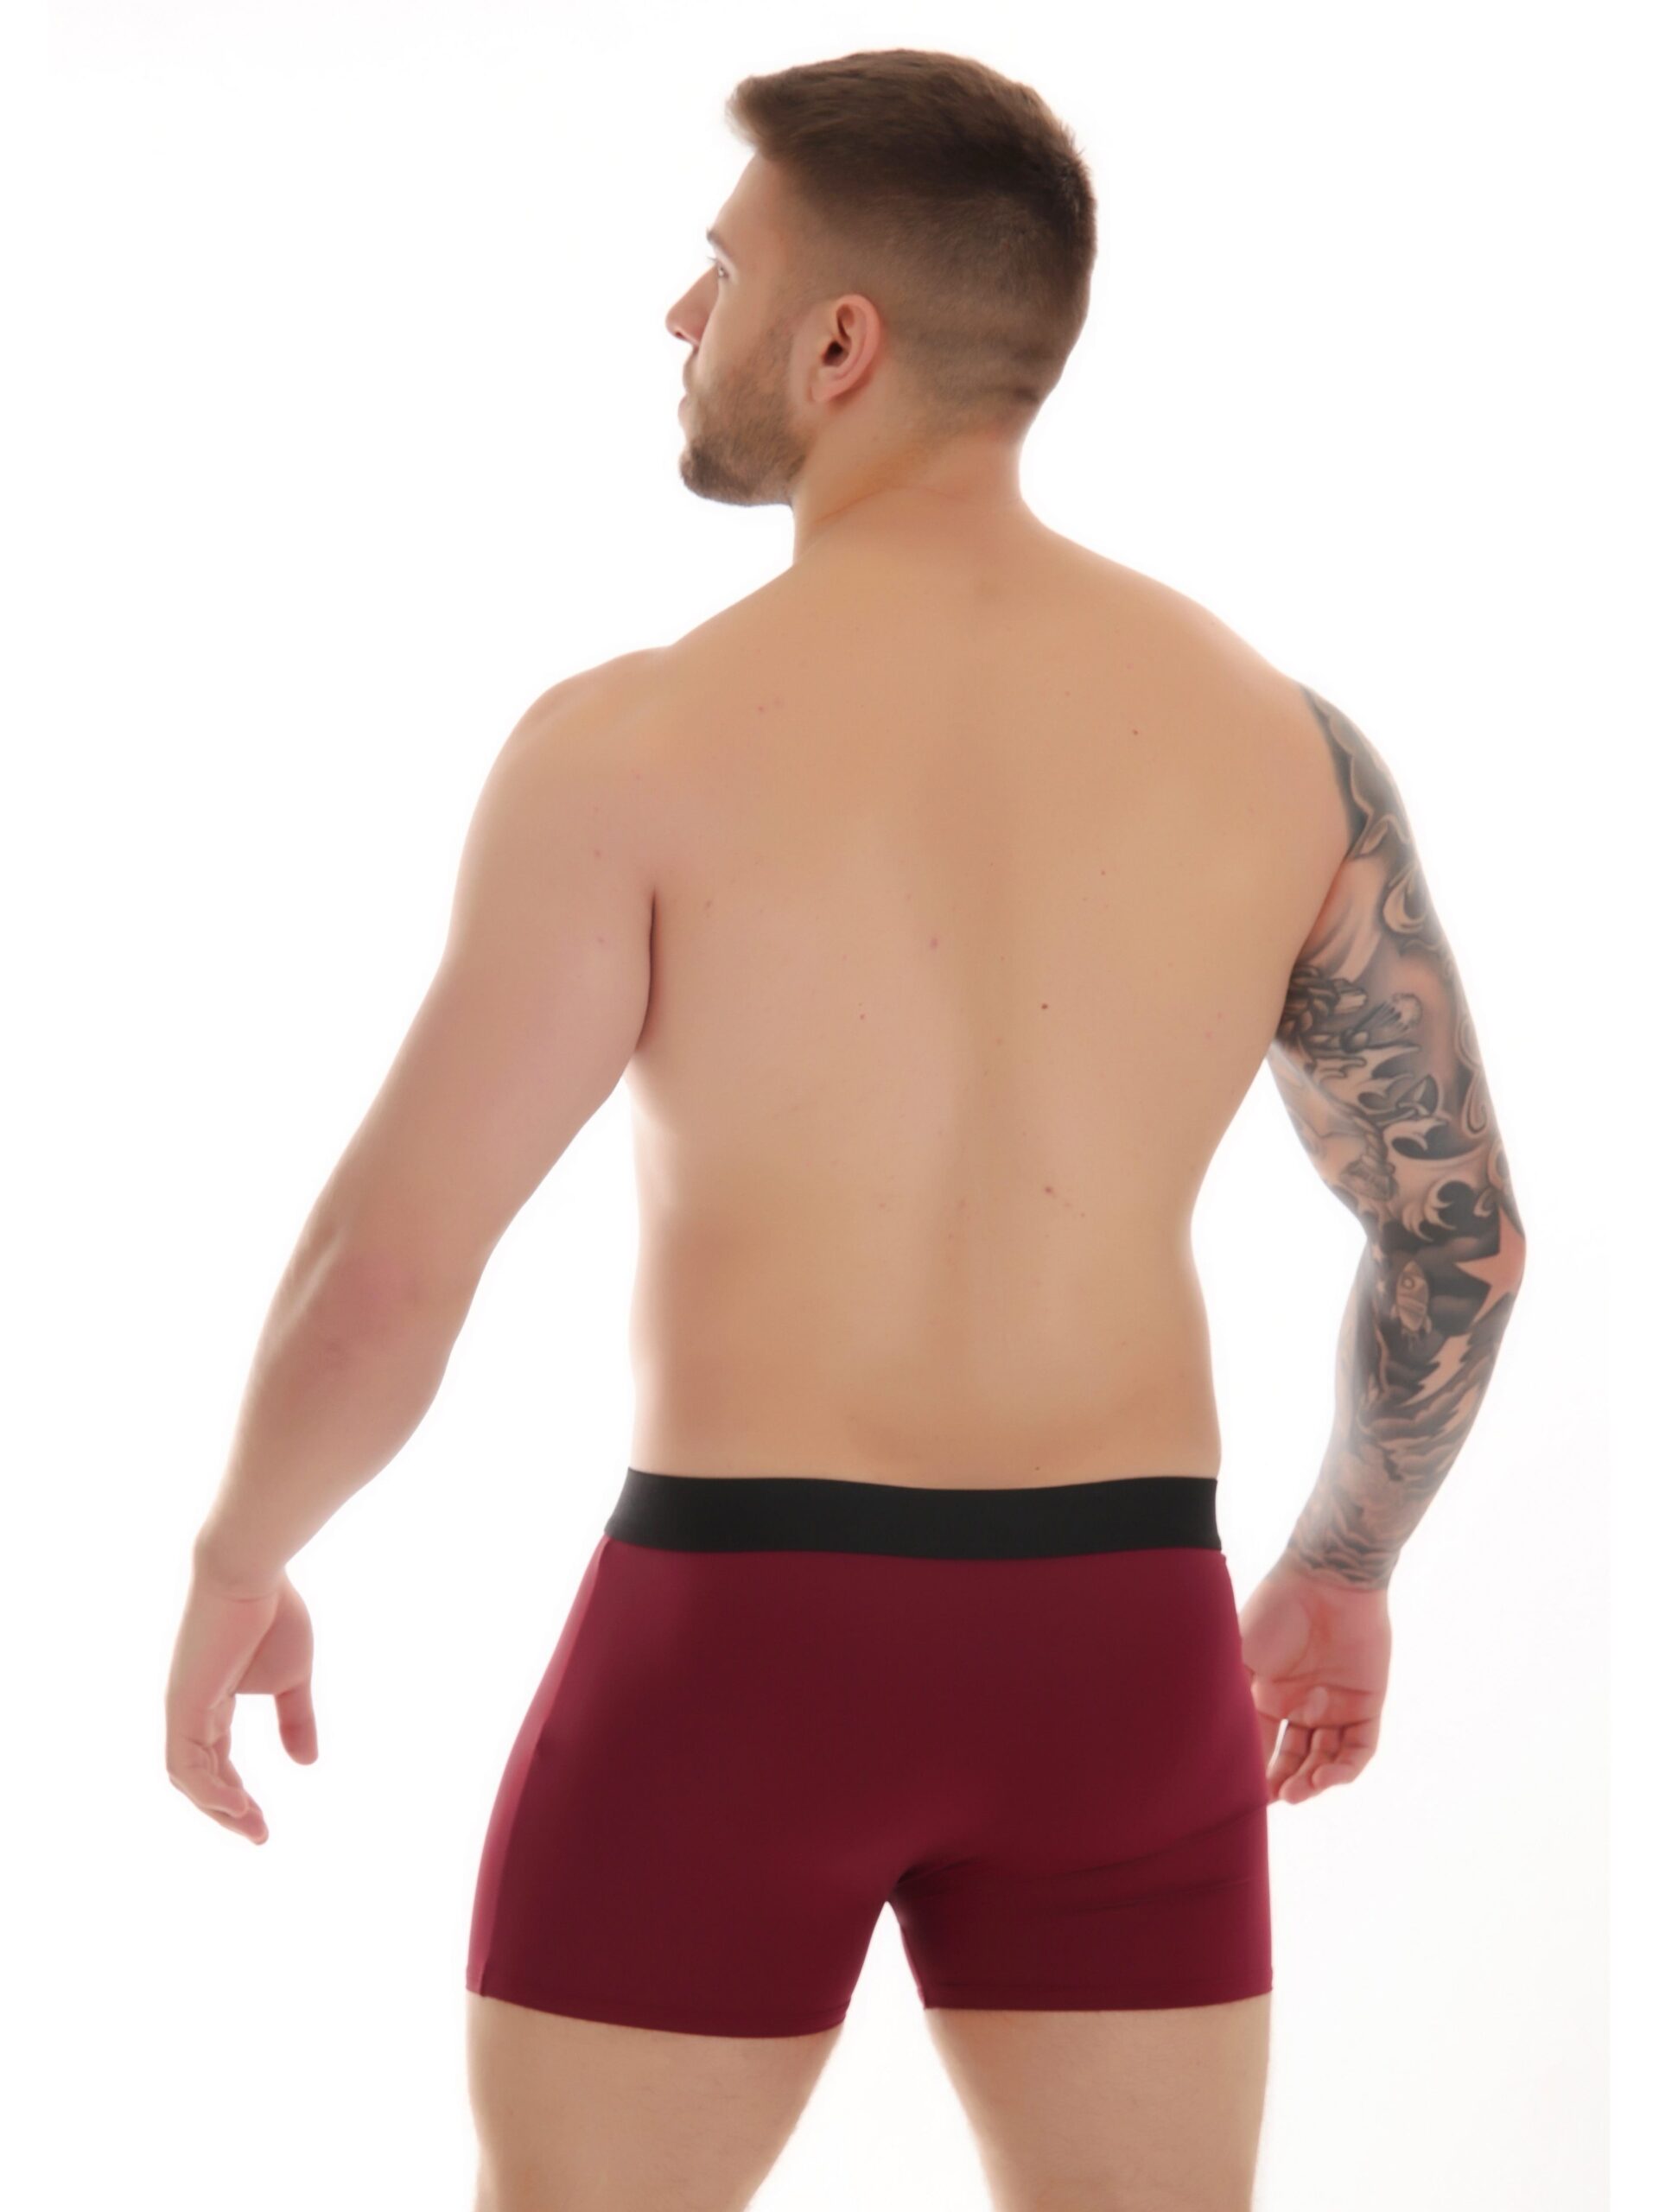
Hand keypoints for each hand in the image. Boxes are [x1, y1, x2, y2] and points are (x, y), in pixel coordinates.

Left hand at [164, 1559, 317, 1842]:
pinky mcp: (183, 1703)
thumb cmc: (272, 1613)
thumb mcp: (291, 1678)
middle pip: (198, 1778)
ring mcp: (182, 1708)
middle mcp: (188, 1711)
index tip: (265, 1824)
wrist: (249, 1571)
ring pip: (188, 1777)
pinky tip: (236, 1803)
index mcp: (209, 1704)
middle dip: (227, 1812)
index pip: (215, 1762)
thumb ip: (295, 1720)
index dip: (237, 1796)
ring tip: (252, 1827)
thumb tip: (306, 1764)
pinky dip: (208, 1789)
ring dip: (218, 1808)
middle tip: (260, 1836)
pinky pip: (186, 1762)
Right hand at [1237, 1554, 1389, 1802]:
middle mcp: (1300, 1705)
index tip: (1242, 1794)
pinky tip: (1325, 1776)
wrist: (1326, 1579)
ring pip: (1327, 1759)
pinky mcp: (1367, 1703)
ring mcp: (1335, 1705)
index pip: (1260, 1744)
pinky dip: (1344, 1768)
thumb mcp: (1240, 1656)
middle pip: (1294, 1759)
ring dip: (1313, 1781)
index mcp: (1267, 1694)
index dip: (1254, 1772)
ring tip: (1300, 1791)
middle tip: (1276, 1799)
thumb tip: (1207, 1742)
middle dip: (1285, 1784)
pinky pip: (1360, 1747)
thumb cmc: (1276, 1611)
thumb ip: (1229, 1698)